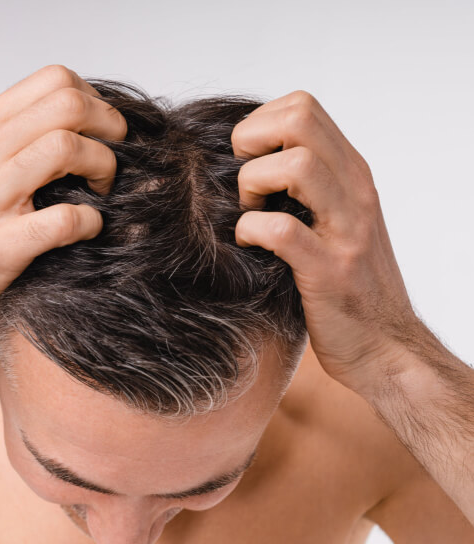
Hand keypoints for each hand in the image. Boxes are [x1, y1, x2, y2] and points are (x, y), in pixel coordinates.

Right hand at [0, 65, 126, 339]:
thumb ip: (10, 139)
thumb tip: (71, 126)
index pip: (54, 80)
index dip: (94, 101)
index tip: (101, 132)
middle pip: (67, 104)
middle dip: (109, 129)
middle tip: (113, 156)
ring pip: (66, 148)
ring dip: (103, 168)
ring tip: (100, 190)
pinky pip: (66, 219)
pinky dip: (92, 222)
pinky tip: (87, 229)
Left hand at [231, 91, 416, 395]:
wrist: (386, 348)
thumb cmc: (346, 284)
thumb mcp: (333, 220)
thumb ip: (306, 187)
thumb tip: (247, 162)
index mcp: (349, 174)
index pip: (301, 106)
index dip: (259, 124)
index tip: (247, 163)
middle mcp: (354, 190)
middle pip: (298, 118)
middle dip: (251, 142)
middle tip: (244, 184)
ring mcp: (347, 228)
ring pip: (295, 164)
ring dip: (252, 185)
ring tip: (249, 214)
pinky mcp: (329, 269)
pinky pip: (280, 229)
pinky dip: (251, 232)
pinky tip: (250, 246)